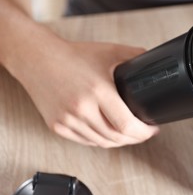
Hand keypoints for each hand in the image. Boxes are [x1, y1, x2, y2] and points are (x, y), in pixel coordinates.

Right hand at [12, 40, 158, 147]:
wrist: (37, 58)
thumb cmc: (74, 55)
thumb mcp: (109, 51)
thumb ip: (135, 57)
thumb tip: (153, 65)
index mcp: (98, 91)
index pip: (126, 125)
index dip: (143, 132)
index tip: (152, 129)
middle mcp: (81, 108)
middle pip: (116, 138)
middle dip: (135, 139)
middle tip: (144, 133)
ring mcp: (67, 120)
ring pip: (101, 142)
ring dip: (119, 141)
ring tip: (128, 134)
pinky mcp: (57, 126)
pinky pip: (86, 141)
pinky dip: (100, 140)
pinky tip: (108, 133)